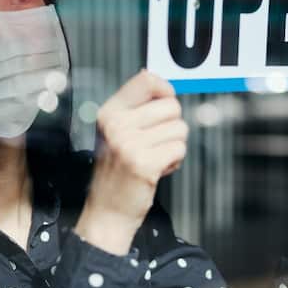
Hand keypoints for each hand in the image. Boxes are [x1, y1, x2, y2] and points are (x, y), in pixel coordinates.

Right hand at [74, 70, 187, 254]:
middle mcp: (116, 125)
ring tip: (155, 157)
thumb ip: (135, 106)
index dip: (165, 90)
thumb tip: (154, 76)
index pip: (147, 80)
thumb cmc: (117, 169)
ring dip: (174, 145)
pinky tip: (158, 169)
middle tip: (155, 143)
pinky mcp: (144, 164)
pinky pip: (179, 149)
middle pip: (171, 106)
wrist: (107, 210)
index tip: (164, 104)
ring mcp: (129, 144)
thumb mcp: (116, 130)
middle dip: (172, 125)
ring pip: (180, 129)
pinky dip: (175, 161)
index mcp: (109, 112)